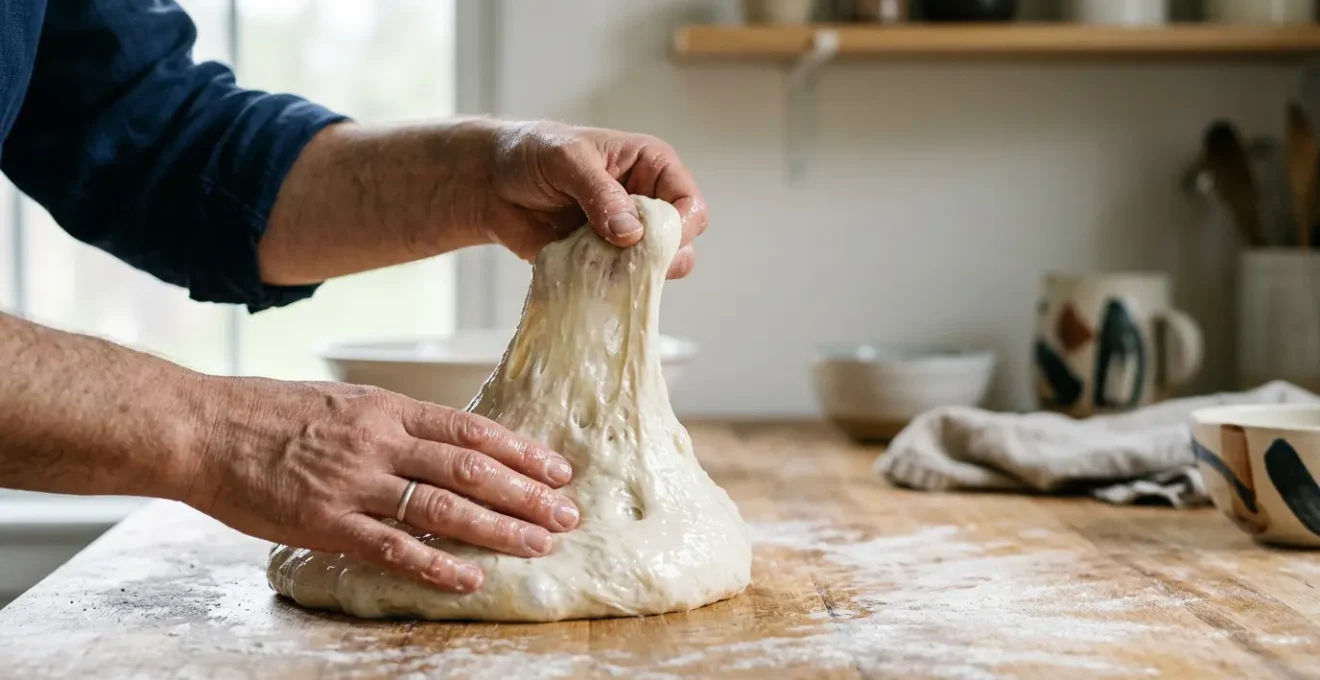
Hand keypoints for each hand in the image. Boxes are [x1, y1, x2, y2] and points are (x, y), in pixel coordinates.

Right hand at [185, 377, 578, 593]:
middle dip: (527, 494)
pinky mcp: (326, 523)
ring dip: (498, 528)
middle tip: (568, 515)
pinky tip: (471, 577)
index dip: (521, 451)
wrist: (203, 428)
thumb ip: (393, 422)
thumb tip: (444, 441)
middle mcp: (380, 442)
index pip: (471, 430)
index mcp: (387, 408)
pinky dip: (437, 565)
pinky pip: (393, 548)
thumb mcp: (343, 401)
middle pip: (472, 469)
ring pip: (444, 507)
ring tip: (539, 545)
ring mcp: (355, 484)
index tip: (558, 469)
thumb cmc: (269, 412)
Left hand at [481, 121, 708, 278]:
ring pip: (654, 270)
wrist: (490, 183)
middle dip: (658, 257)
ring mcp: (626, 238)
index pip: (689, 204)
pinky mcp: (602, 263)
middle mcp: (648, 204)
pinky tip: (582, 276)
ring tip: (596, 264)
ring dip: (630, 274)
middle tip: (621, 257)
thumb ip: (600, 192)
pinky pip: (619, 285)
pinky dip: (605, 287)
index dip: (679, 226)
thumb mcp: (566, 159)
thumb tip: (631, 232)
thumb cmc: (531, 154)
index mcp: (652, 168)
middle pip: (681, 244)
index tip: (650, 240)